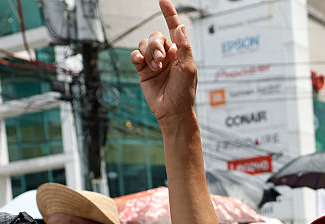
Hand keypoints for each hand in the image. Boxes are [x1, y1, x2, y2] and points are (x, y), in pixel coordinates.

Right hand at [130, 0, 196, 123]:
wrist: (172, 111)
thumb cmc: (184, 92)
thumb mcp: (188, 68)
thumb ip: (184, 47)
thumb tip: (180, 26)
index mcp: (180, 51)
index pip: (173, 28)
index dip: (169, 14)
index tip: (163, 0)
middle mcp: (167, 54)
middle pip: (155, 36)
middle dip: (156, 45)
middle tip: (161, 60)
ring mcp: (154, 61)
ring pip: (144, 44)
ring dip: (149, 53)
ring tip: (156, 68)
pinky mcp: (143, 70)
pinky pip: (136, 55)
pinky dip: (137, 57)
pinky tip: (141, 64)